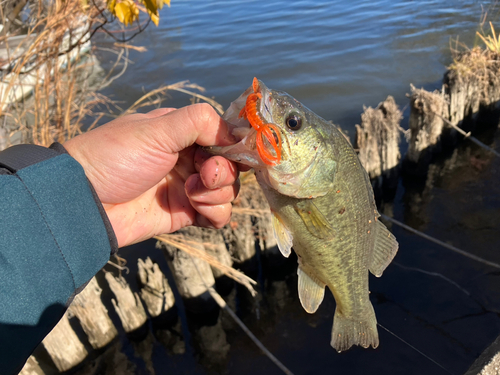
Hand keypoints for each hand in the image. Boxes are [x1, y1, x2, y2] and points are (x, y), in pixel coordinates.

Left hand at [64, 103, 239, 247]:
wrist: (86, 202)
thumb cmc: (116, 157)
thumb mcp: (156, 129)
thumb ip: (199, 122)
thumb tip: (235, 133)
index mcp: (182, 133)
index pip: (224, 136)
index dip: (234, 145)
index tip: (234, 152)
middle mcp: (188, 159)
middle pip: (231, 165)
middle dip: (224, 171)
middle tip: (205, 174)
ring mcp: (188, 187)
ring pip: (228, 191)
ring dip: (218, 192)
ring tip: (190, 192)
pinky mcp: (185, 214)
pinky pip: (217, 215)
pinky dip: (216, 212)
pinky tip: (196, 208)